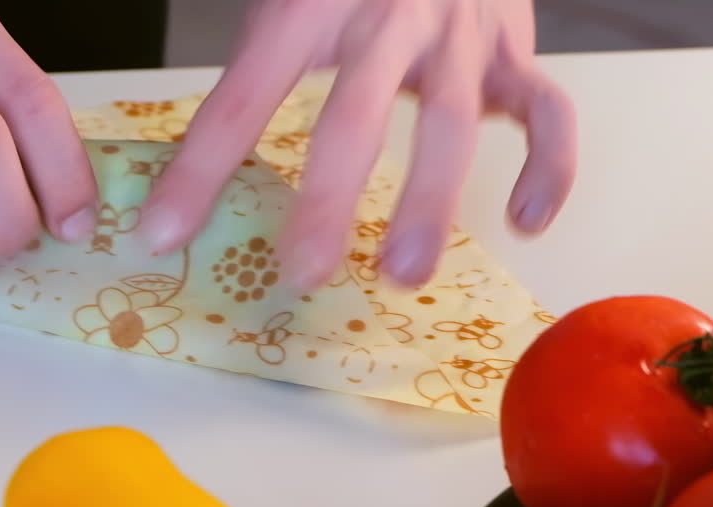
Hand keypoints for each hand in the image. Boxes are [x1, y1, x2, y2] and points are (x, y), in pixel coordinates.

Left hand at [139, 0, 576, 289]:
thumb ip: (250, 67)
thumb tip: (183, 157)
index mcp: (308, 5)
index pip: (243, 94)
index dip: (200, 168)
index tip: (162, 236)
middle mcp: (388, 17)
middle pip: (355, 114)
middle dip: (330, 199)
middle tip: (303, 273)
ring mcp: (459, 34)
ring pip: (453, 121)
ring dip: (430, 201)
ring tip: (402, 274)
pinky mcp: (515, 49)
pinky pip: (548, 111)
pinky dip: (549, 167)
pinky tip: (527, 222)